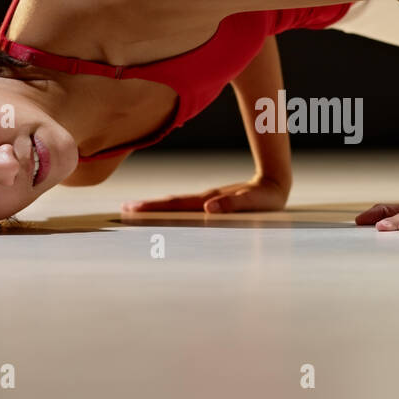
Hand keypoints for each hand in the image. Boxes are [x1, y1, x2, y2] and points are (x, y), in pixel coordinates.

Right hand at [122, 174, 289, 214]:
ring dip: (156, 207)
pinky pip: (185, 206)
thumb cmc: (266, 198)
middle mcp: (205, 199)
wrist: (275, 184)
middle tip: (124, 209)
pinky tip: (161, 213)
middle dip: (147, 207)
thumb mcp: (254, 202)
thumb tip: (208, 207)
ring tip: (134, 210)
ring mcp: (207, 200)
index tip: (134, 209)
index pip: (177, 205)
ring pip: (176, 204)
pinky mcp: (211, 203)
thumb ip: (233, 205)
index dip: (155, 208)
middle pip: (172, 203)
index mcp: (210, 200)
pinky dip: (169, 209)